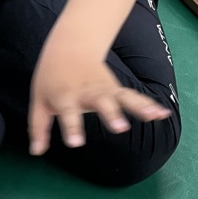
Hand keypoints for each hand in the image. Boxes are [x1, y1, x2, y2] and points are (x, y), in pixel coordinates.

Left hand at [29, 36, 171, 154]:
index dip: (72, 127)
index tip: (76, 143)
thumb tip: (36, 152)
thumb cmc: (51, 78)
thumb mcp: (39, 101)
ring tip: (152, 116)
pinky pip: (134, 96)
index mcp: (65, 95)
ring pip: (122, 97)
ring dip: (138, 107)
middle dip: (111, 114)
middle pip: (101, 102)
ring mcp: (105, 88)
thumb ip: (38, 126)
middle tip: (120, 128)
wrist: (70, 46)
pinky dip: (148, 104)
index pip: (68, 113)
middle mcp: (87, 91)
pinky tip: (162, 114)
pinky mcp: (116, 88)